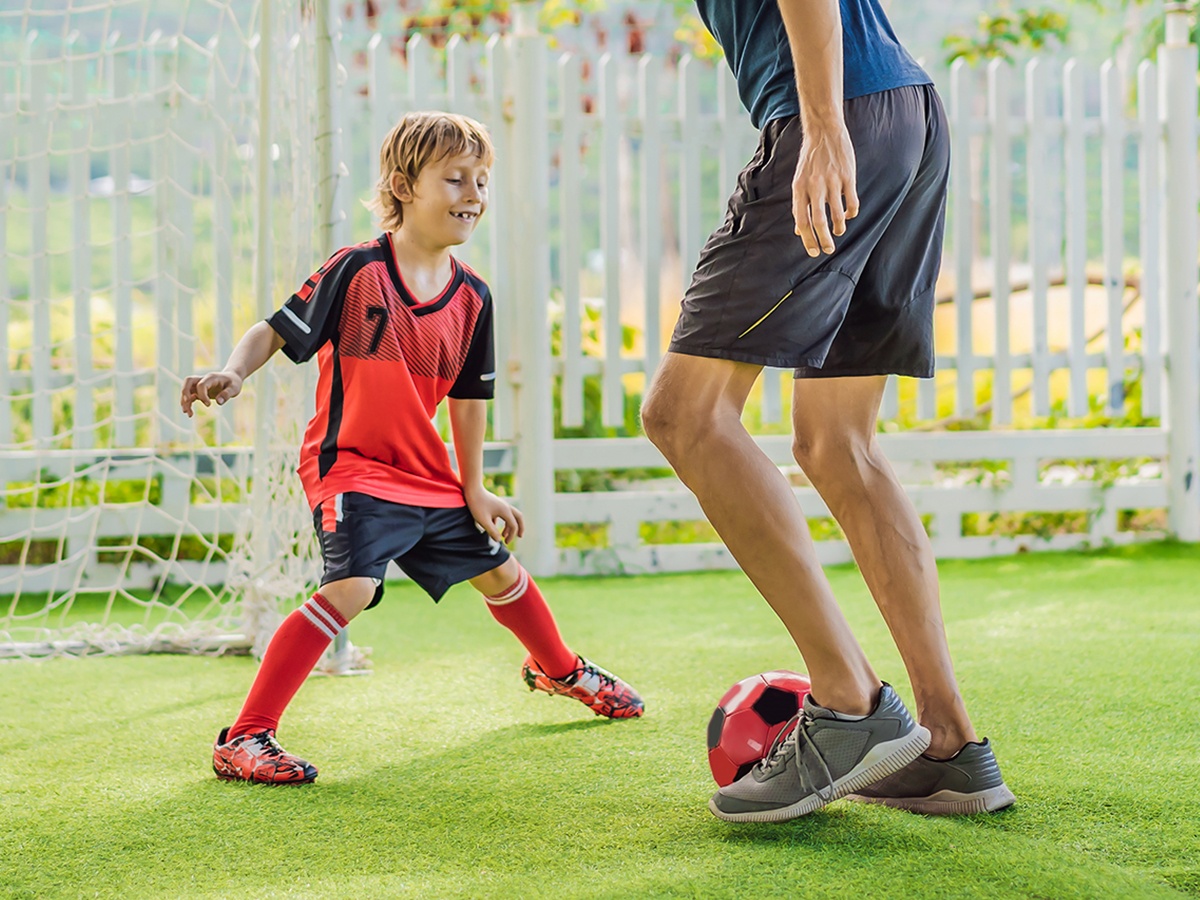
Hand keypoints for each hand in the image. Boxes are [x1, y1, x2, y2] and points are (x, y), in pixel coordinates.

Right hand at [180, 370, 243, 417]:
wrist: (232, 378)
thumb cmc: (234, 382)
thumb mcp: (235, 388)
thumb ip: (227, 394)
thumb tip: (219, 402)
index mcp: (211, 378)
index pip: (201, 385)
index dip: (202, 395)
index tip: (208, 405)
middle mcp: (203, 379)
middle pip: (188, 381)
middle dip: (185, 392)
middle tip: (187, 401)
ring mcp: (199, 385)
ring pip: (187, 390)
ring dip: (185, 401)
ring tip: (189, 414)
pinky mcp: (199, 391)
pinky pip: (190, 397)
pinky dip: (188, 404)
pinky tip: (190, 413)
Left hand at [464, 487, 523, 544]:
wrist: (472, 489)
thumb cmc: (477, 505)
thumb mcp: (483, 520)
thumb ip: (492, 531)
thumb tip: (499, 540)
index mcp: (505, 511)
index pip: (513, 525)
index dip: (511, 536)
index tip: (505, 543)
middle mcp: (506, 506)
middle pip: (519, 517)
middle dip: (520, 527)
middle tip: (520, 536)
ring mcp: (501, 504)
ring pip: (511, 515)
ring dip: (510, 525)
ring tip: (504, 535)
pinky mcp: (496, 503)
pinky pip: (504, 513)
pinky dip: (503, 520)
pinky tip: (494, 525)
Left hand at [791, 123, 859, 256]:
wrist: (824, 132)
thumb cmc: (810, 161)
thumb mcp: (799, 181)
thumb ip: (800, 205)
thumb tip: (799, 230)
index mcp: (799, 189)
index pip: (802, 221)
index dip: (807, 240)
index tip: (813, 252)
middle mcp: (814, 186)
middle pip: (819, 221)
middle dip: (824, 240)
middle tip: (828, 250)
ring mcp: (832, 181)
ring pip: (837, 214)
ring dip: (839, 227)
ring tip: (839, 232)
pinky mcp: (847, 176)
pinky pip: (851, 201)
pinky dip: (851, 213)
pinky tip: (849, 215)